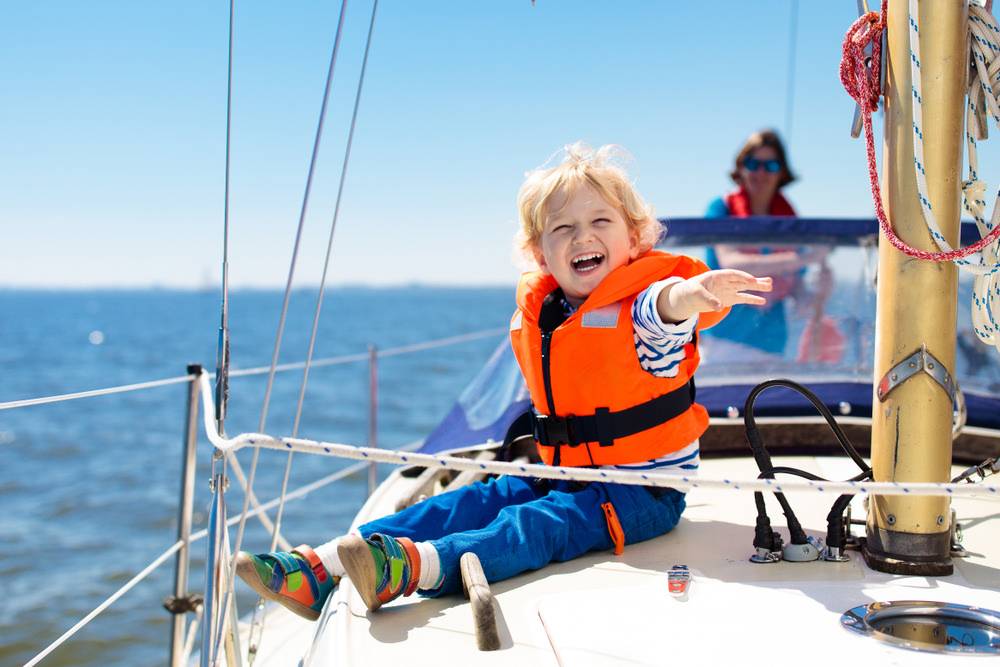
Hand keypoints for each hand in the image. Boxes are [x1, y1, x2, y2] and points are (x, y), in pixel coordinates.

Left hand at [658, 270, 772, 321]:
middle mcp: (725, 282)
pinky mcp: (729, 299)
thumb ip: (708, 299)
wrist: (688, 297)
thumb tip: (719, 307)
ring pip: (745, 287)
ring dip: (757, 287)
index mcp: (717, 276)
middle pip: (742, 280)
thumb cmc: (690, 291)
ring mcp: (728, 290)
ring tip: (770, 287)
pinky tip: (762, 301)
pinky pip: (742, 298)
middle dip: (755, 281)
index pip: (732, 274)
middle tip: (769, 282)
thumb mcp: (696, 294)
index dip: (742, 277)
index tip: (752, 280)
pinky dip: (752, 299)